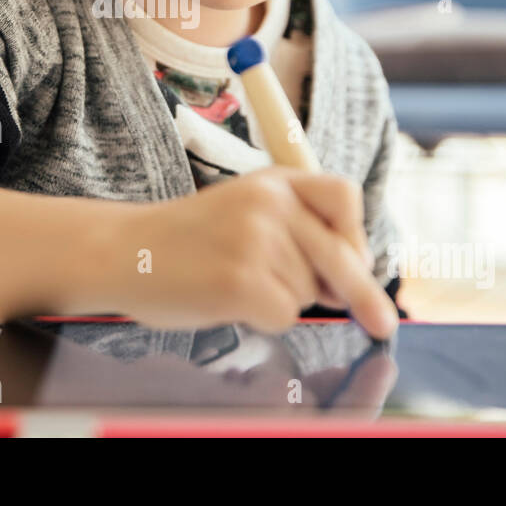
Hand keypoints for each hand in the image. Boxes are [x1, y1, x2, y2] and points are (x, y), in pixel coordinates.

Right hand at [110, 166, 398, 338]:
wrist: (121, 250)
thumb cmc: (185, 239)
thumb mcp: (243, 209)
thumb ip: (293, 228)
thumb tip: (354, 281)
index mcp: (273, 181)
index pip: (344, 195)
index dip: (356, 234)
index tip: (358, 262)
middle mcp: (270, 203)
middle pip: (342, 256)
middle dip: (362, 294)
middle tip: (384, 324)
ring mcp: (255, 240)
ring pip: (310, 291)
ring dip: (283, 299)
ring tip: (234, 280)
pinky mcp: (241, 281)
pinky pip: (284, 314)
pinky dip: (263, 318)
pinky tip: (227, 300)